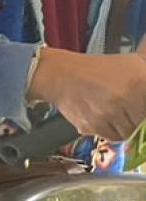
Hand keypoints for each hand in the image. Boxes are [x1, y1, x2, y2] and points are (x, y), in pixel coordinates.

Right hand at [27, 48, 145, 141]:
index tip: (137, 108)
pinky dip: (110, 130)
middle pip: (143, 122)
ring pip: (129, 132)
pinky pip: (112, 136)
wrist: (62, 75)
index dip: (143, 110)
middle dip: (136, 117)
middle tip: (126, 108)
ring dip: (123, 125)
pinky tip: (104, 117)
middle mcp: (127, 97)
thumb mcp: (132, 63)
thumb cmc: (98, 70)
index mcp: (141, 80)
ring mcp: (111, 112)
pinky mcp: (96, 124)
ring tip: (114, 112)